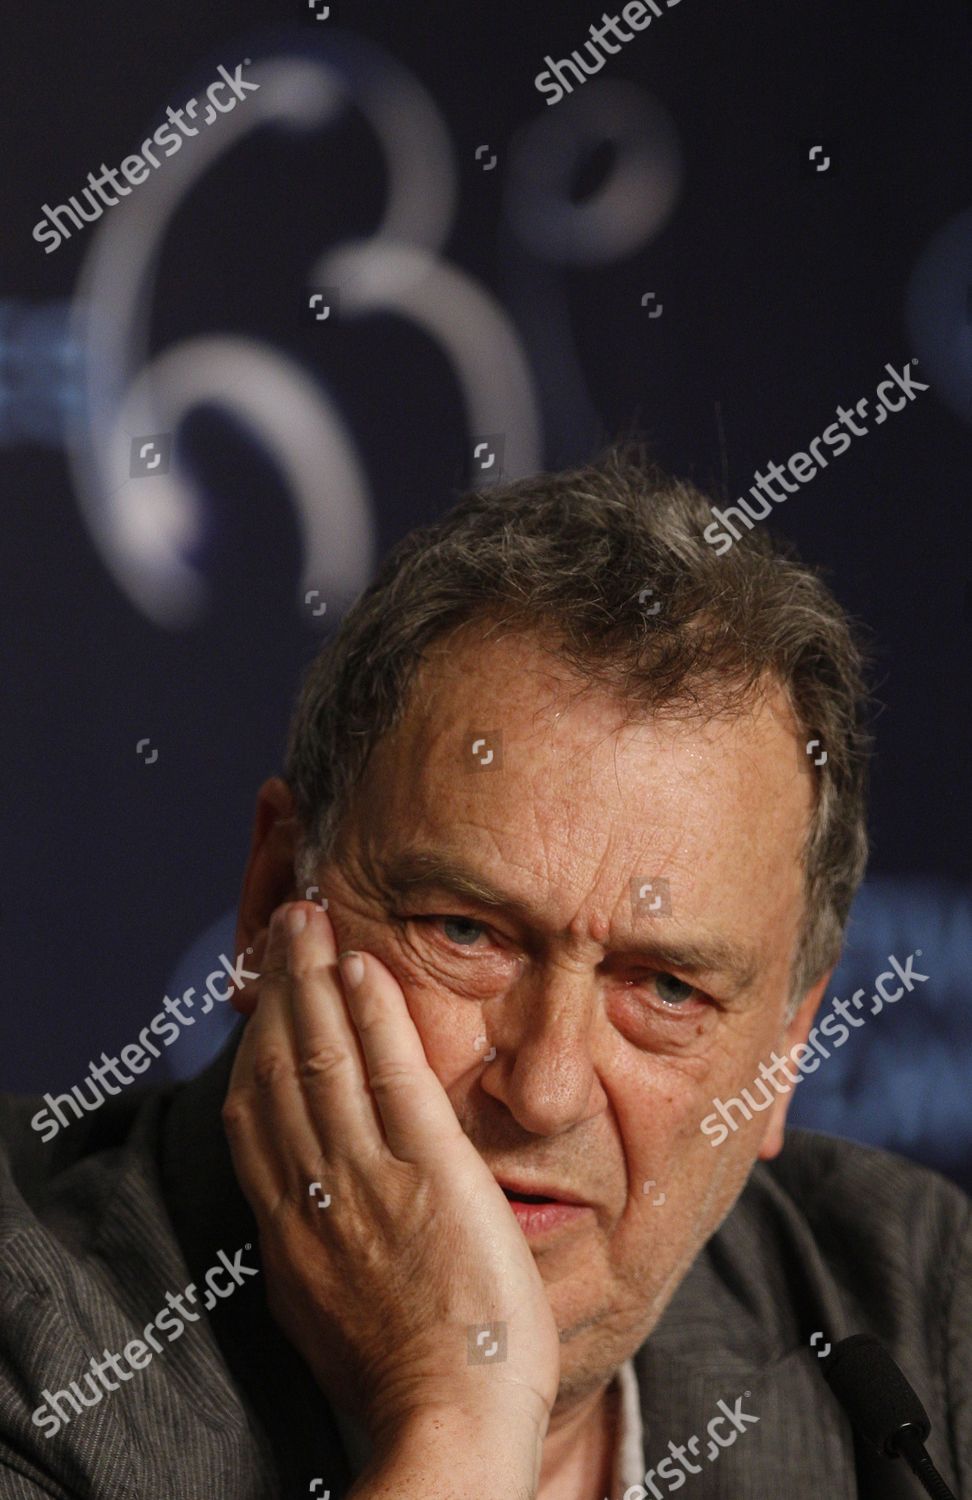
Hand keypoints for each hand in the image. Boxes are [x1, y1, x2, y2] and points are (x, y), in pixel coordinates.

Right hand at [222, 900, 559, 1460]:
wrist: (448, 1422)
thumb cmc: (403, 1379)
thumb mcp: (327, 1309)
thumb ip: (315, 1245)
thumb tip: (306, 1206)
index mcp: (289, 1228)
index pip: (256, 1111)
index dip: (256, 1040)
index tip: (263, 993)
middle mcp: (315, 1191)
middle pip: (281, 1066)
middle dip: (278, 987)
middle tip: (282, 925)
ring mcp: (368, 1177)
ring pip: (324, 1056)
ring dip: (315, 978)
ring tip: (311, 920)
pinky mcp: (429, 1172)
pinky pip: (390, 1077)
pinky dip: (373, 1015)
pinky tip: (364, 966)